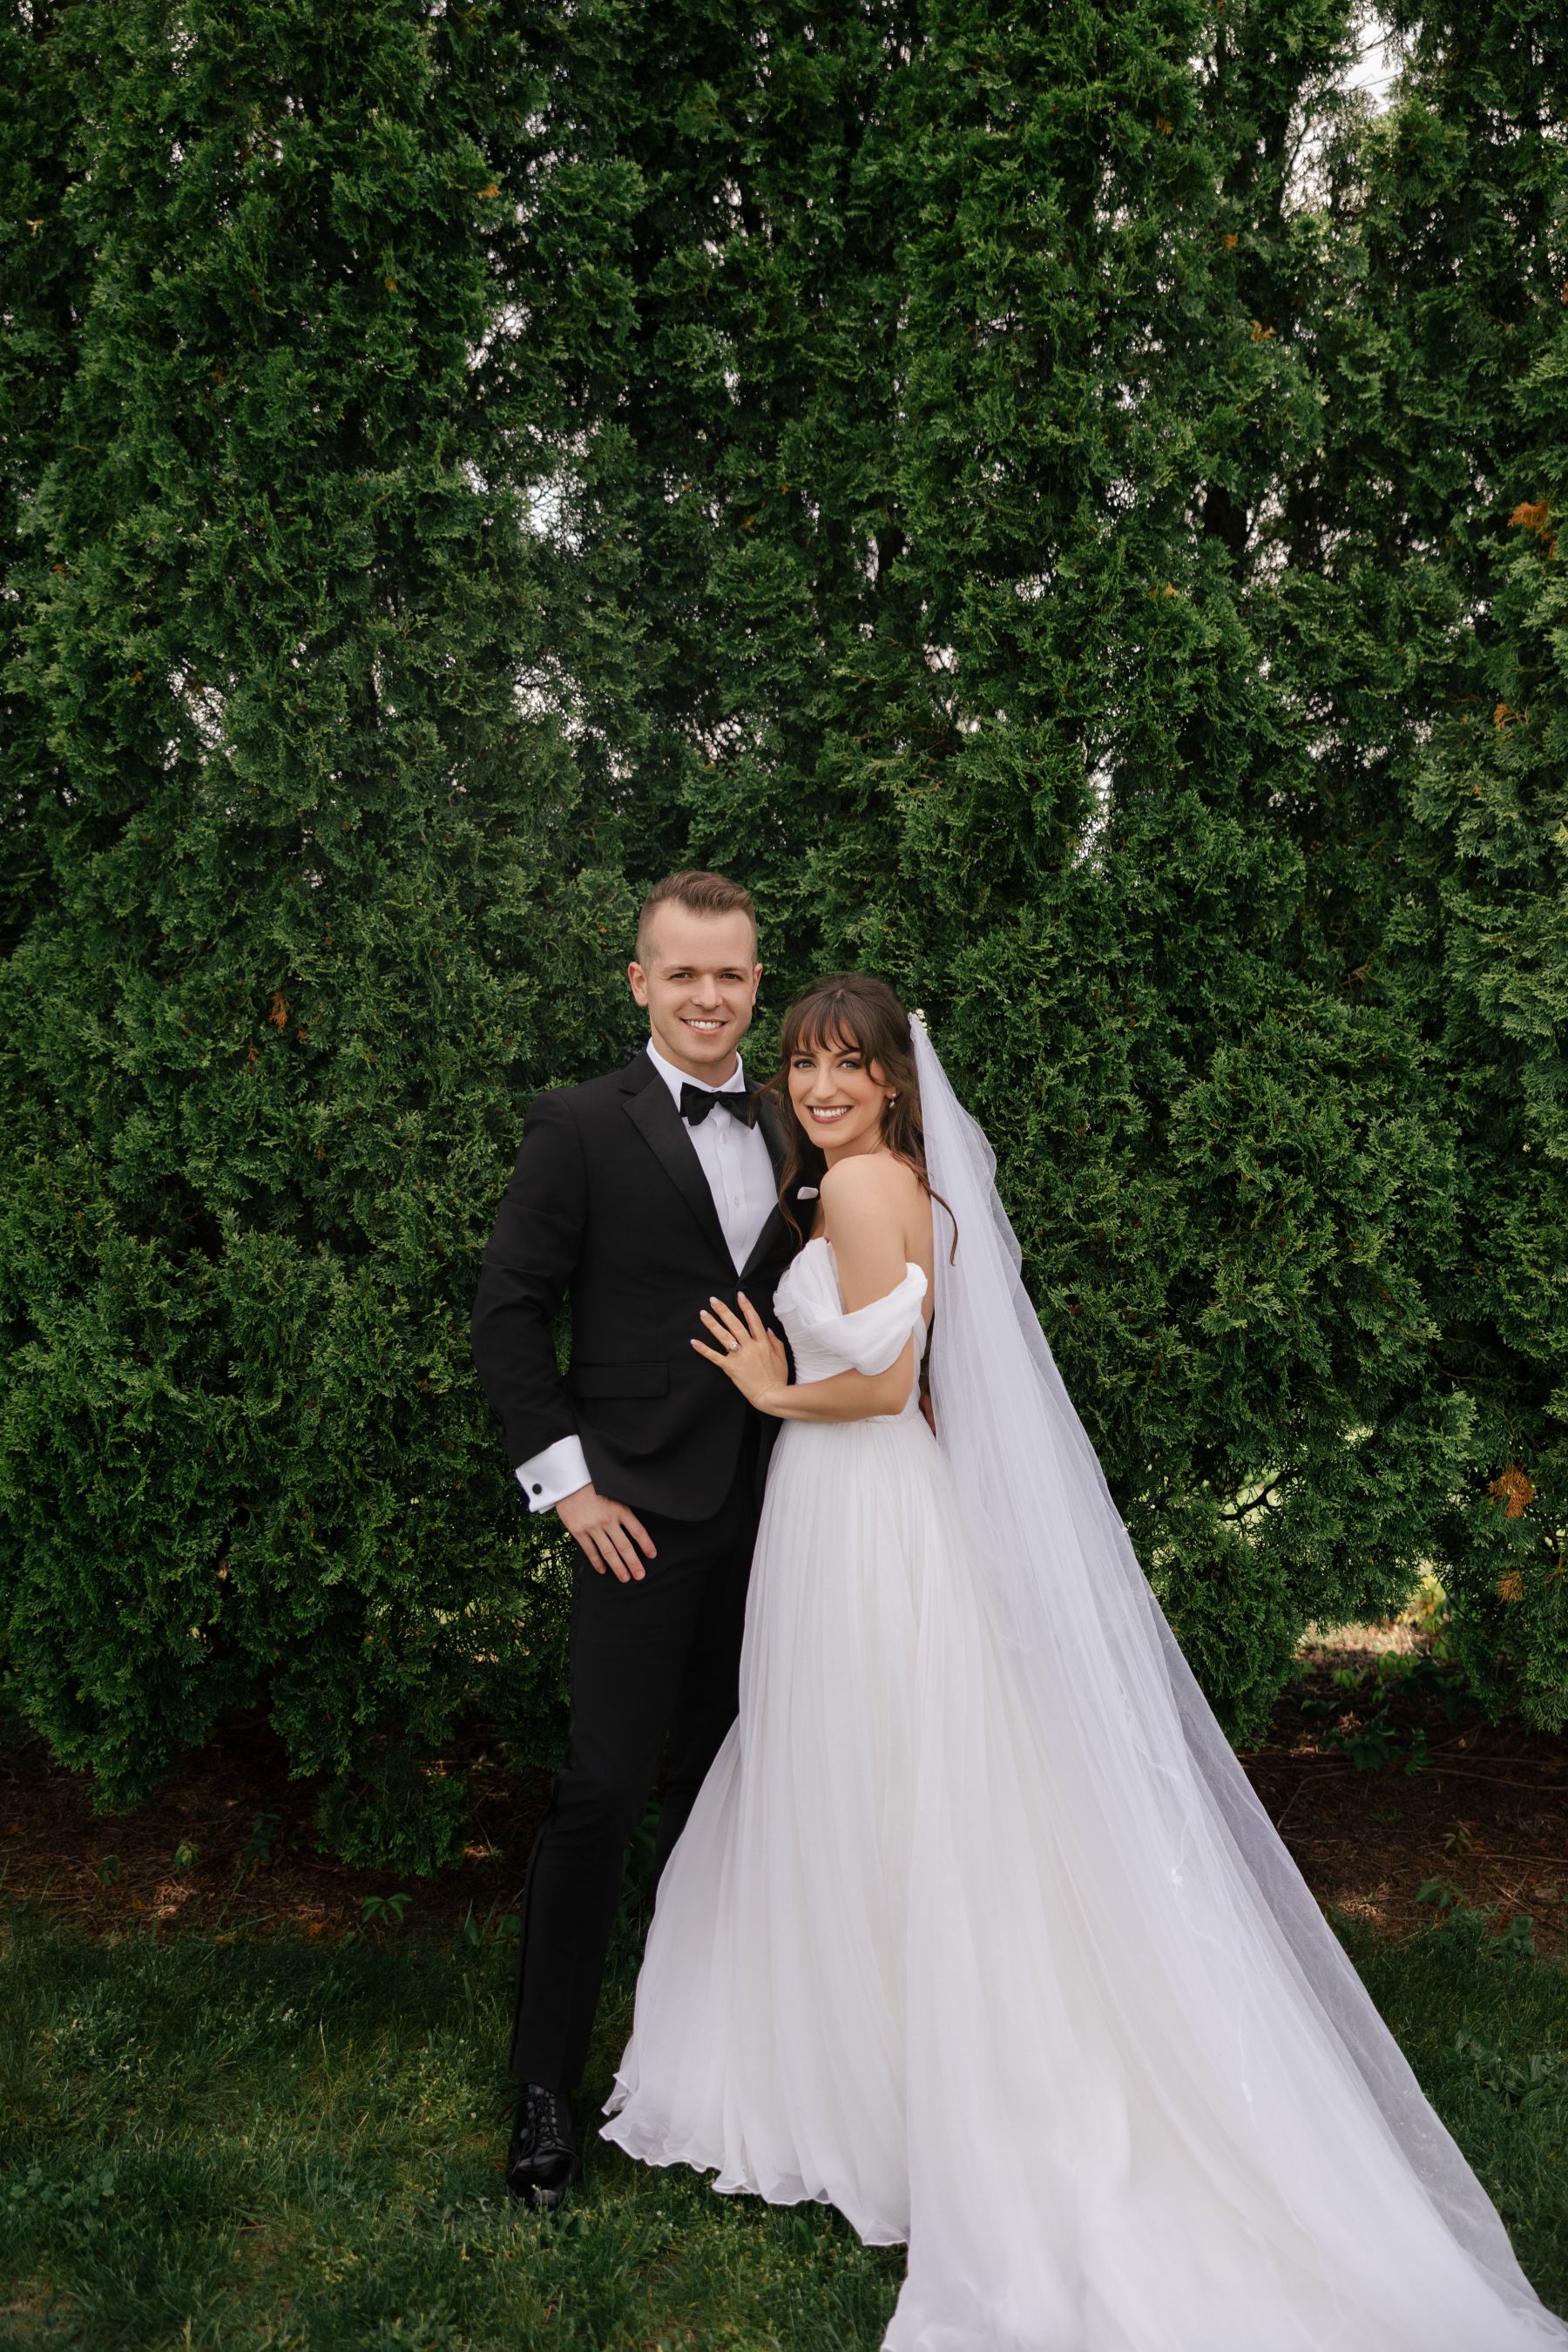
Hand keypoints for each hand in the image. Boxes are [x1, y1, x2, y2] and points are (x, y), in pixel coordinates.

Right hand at [556, 1483, 655, 1582]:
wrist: (569, 1483)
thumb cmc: (593, 1487)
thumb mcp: (614, 1493)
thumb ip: (622, 1510)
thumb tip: (634, 1528)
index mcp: (620, 1509)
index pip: (638, 1531)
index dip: (646, 1545)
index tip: (652, 1555)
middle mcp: (607, 1520)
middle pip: (624, 1546)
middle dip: (633, 1563)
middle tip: (640, 1575)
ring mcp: (592, 1527)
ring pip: (608, 1552)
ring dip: (618, 1567)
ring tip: (625, 1578)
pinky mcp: (578, 1531)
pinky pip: (590, 1551)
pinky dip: (597, 1562)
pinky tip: (603, 1570)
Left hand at [692, 1292, 788, 1411]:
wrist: (771, 1396)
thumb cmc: (777, 1378)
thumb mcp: (781, 1357)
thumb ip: (775, 1341)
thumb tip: (768, 1328)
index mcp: (763, 1343)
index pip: (753, 1320)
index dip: (746, 1306)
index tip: (739, 1295)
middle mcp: (750, 1346)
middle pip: (735, 1324)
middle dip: (723, 1310)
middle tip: (713, 1300)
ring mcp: (739, 1356)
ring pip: (723, 1336)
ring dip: (712, 1324)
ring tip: (703, 1314)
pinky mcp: (730, 1368)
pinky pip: (714, 1356)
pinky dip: (703, 1349)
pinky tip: (694, 1341)